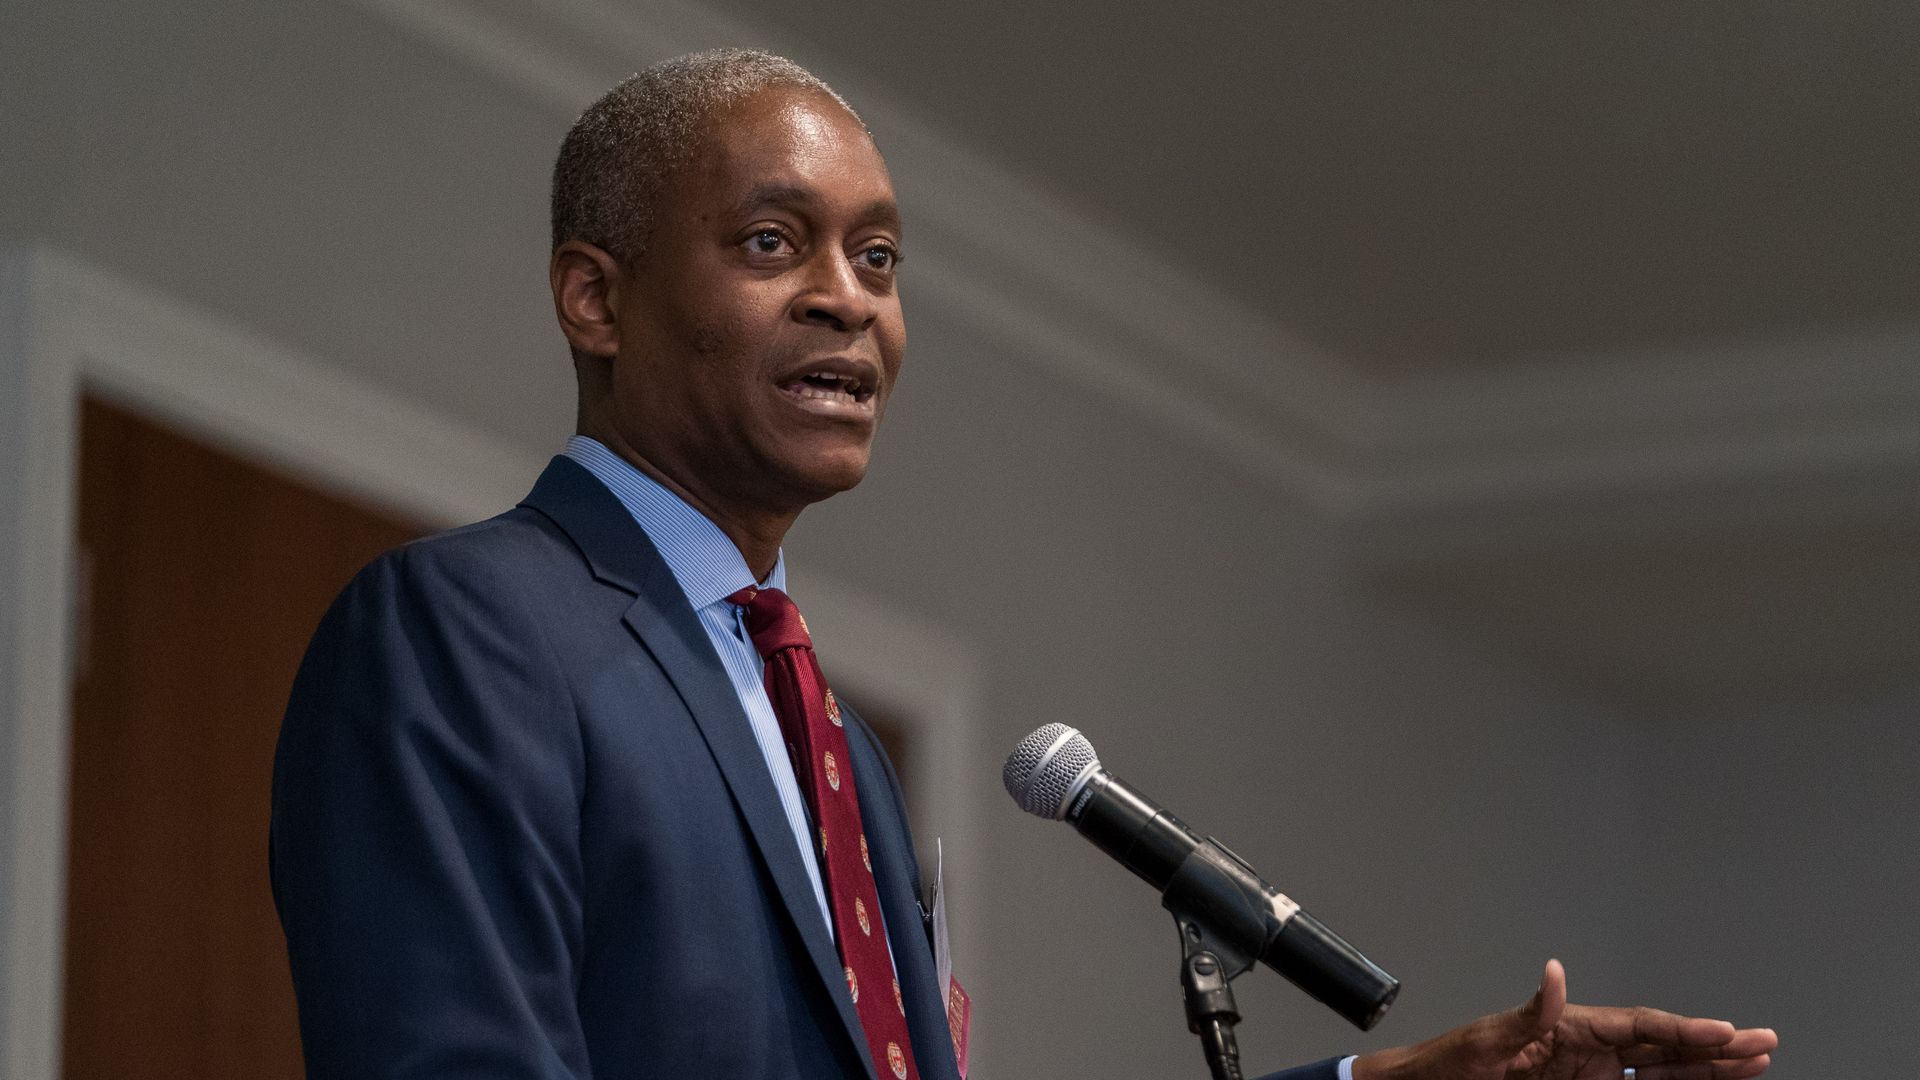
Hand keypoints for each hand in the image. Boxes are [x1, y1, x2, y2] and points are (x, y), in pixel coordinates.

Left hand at [1352, 960, 1775, 1079]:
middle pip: (1662, 1045)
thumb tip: (1556, 973)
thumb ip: (1528, 1013)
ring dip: (1707, 1067)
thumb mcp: (1486, 1039)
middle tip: (1764, 1044)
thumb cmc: (1450, 1063)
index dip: (1683, 1030)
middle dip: (1713, 1046)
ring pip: (1661, 1069)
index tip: (1726, 1033)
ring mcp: (1589, 1071)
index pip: (1638, 1027)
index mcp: (1568, 1026)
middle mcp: (1586, 1047)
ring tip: (1754, 1063)